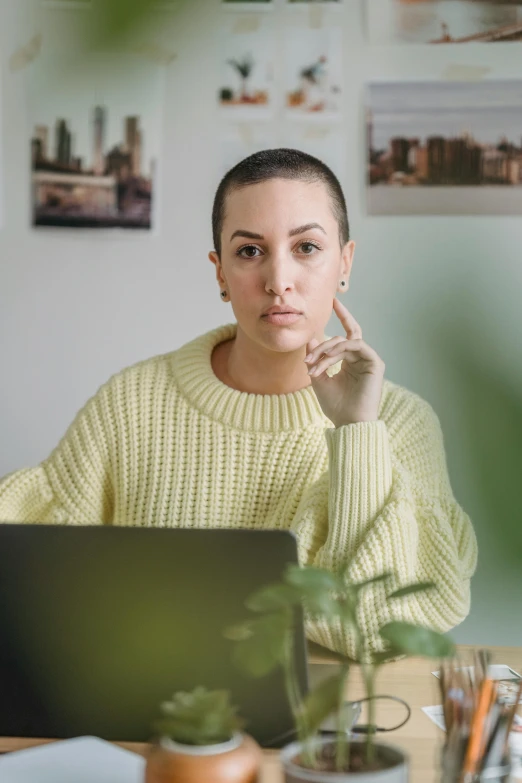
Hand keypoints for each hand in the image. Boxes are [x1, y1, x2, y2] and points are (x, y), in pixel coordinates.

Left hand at [304, 297, 384, 427]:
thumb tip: (310, 338)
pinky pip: (356, 345)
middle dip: (322, 346)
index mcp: (350, 361)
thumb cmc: (335, 406)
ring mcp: (370, 360)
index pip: (347, 334)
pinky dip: (340, 349)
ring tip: (314, 365)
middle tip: (307, 360)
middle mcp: (361, 358)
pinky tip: (328, 358)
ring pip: (346, 342)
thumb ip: (316, 359)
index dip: (343, 316)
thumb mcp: (319, 379)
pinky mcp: (376, 363)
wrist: (348, 423)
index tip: (334, 301)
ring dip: (327, 351)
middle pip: (341, 338)